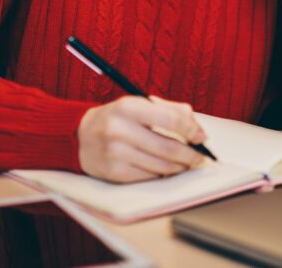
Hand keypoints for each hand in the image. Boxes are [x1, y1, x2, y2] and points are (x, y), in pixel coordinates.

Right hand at [77, 95, 208, 182]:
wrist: (81, 136)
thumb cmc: (117, 118)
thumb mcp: (138, 104)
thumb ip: (169, 109)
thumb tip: (195, 125)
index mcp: (128, 107)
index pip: (170, 119)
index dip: (191, 129)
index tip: (201, 136)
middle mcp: (120, 130)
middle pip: (168, 148)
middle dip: (190, 155)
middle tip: (200, 157)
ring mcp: (115, 153)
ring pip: (161, 166)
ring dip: (179, 167)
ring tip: (186, 163)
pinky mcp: (114, 173)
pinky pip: (148, 177)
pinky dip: (162, 174)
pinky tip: (166, 168)